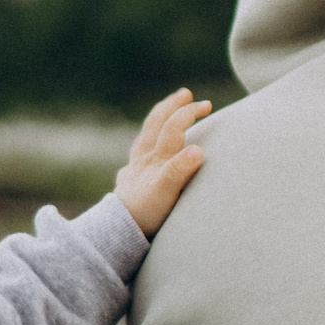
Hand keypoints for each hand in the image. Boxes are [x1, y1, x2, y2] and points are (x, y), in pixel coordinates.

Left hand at [113, 89, 210, 235]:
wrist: (118, 230)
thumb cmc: (144, 212)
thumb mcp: (165, 192)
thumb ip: (180, 170)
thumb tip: (198, 150)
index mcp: (155, 157)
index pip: (173, 127)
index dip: (188, 113)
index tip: (205, 105)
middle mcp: (143, 158)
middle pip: (156, 124)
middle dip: (171, 106)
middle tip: (186, 94)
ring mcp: (135, 166)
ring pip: (145, 136)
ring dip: (159, 119)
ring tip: (168, 111)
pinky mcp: (130, 178)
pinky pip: (138, 152)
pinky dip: (146, 142)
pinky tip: (147, 147)